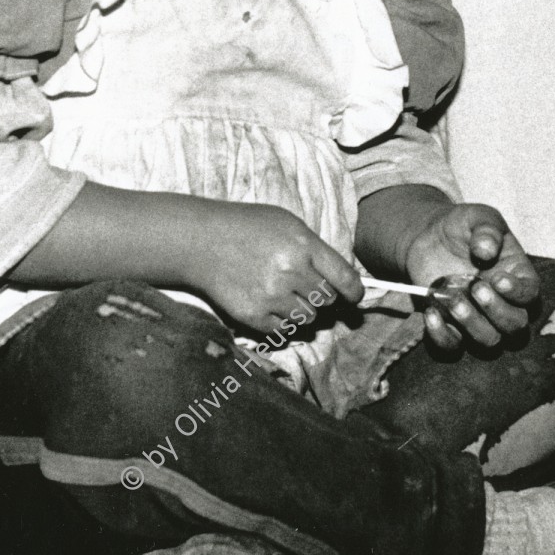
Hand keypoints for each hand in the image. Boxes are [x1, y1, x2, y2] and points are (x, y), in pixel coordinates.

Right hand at [194, 203, 362, 335]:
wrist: (200, 241)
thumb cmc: (247, 227)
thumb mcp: (287, 223)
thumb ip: (317, 250)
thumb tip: (343, 280)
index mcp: (303, 246)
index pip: (346, 280)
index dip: (355, 293)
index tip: (353, 297)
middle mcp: (290, 272)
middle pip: (327, 301)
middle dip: (321, 296)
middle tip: (306, 287)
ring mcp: (271, 296)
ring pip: (308, 318)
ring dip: (301, 310)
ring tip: (283, 293)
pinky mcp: (253, 315)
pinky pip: (283, 331)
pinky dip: (281, 322)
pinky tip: (268, 303)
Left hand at [403, 203, 539, 348]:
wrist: (428, 236)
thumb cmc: (462, 226)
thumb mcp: (477, 217)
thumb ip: (487, 229)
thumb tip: (486, 250)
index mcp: (517, 276)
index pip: (530, 294)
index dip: (518, 292)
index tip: (498, 279)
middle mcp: (503, 303)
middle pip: (515, 326)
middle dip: (497, 311)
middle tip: (476, 288)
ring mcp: (478, 318)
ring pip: (489, 341)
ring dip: (472, 325)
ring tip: (453, 301)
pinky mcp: (452, 326)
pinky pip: (452, 346)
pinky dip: (442, 336)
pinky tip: (430, 314)